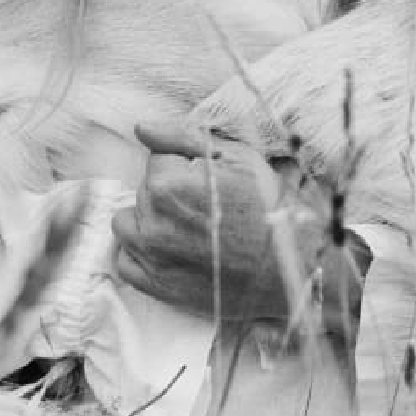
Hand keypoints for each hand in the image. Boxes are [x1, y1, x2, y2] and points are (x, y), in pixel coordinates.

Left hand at [111, 125, 368, 337]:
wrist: (289, 267)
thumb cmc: (268, 208)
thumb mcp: (237, 158)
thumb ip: (183, 138)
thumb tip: (142, 128)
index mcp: (166, 183)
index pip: (157, 159)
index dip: (184, 165)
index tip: (209, 180)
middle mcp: (150, 221)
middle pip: (143, 190)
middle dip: (167, 191)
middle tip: (206, 205)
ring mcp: (150, 257)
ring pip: (127, 225)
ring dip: (149, 221)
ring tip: (186, 227)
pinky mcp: (155, 287)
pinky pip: (126, 263)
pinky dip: (142, 255)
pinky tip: (172, 250)